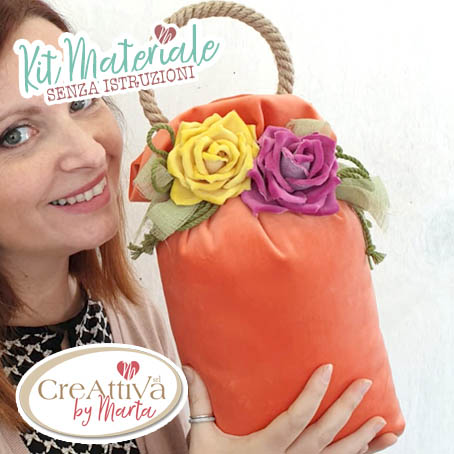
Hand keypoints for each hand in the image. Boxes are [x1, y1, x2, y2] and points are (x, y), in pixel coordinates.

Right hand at [183, 364, 397, 453]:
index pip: (295, 418)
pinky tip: (376, 449)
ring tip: (385, 424)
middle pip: (324, 434)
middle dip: (347, 408)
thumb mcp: (202, 437)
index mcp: (265, 447)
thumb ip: (200, 401)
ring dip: (363, 440)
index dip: (313, 394)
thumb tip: (189, 368)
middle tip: (364, 383)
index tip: (328, 368)